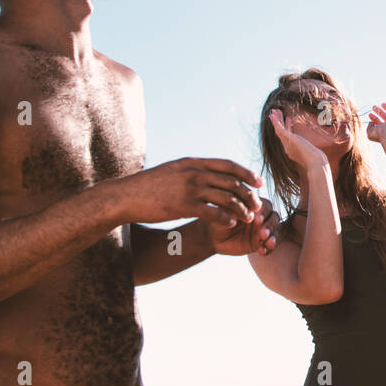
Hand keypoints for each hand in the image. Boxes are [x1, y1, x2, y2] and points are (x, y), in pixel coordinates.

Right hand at [114, 158, 262, 227]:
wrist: (126, 196)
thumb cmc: (150, 186)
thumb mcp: (173, 170)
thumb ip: (192, 170)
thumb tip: (209, 172)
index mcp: (193, 162)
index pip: (228, 165)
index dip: (246, 173)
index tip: (258, 181)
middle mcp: (194, 172)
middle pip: (231, 181)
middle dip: (248, 193)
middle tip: (257, 204)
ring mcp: (189, 188)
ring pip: (226, 197)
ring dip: (241, 208)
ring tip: (248, 217)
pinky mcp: (183, 205)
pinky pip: (213, 212)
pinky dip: (226, 218)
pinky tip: (232, 223)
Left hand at [208, 195, 280, 255]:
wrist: (215, 239)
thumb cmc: (218, 223)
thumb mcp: (221, 216)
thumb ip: (230, 213)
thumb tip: (239, 212)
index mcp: (253, 205)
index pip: (263, 205)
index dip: (263, 212)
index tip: (257, 219)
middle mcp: (261, 215)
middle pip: (273, 216)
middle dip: (270, 225)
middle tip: (262, 233)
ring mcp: (264, 228)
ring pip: (276, 229)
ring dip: (273, 236)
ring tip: (267, 243)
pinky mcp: (263, 242)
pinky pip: (271, 245)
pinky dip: (269, 248)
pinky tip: (262, 251)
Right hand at [267, 110, 331, 174]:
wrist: (315, 163)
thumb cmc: (316, 160)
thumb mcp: (311, 153)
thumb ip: (308, 151)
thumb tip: (314, 152)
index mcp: (291, 151)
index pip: (288, 136)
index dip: (287, 126)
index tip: (287, 118)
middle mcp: (287, 148)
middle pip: (280, 133)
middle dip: (278, 122)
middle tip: (276, 113)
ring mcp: (286, 144)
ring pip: (278, 130)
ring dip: (276, 120)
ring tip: (274, 110)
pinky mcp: (288, 140)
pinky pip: (279, 129)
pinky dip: (275, 122)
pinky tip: (272, 115)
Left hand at [365, 100, 385, 143]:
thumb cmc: (380, 133)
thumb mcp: (370, 132)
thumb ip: (369, 127)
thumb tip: (371, 122)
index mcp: (384, 130)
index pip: (379, 123)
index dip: (374, 118)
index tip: (370, 114)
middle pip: (385, 117)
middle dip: (379, 112)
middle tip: (374, 107)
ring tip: (382, 104)